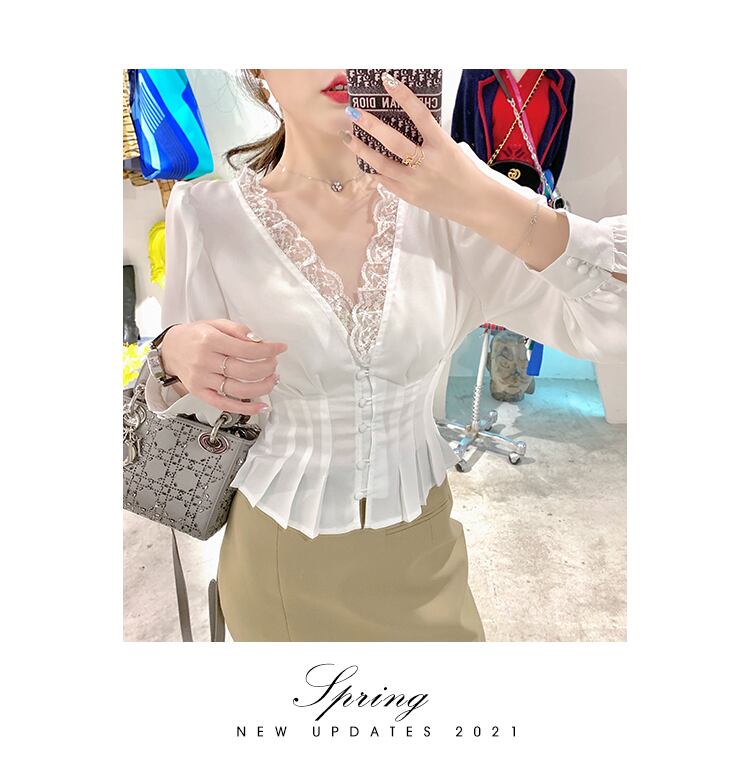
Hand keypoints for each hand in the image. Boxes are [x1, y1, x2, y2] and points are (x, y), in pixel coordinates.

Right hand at [159, 319, 287, 416]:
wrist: (170, 349)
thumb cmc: (195, 336)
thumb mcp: (216, 324)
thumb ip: (238, 330)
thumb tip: (259, 341)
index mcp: (210, 341)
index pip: (246, 349)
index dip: (268, 350)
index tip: (280, 348)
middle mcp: (205, 362)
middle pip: (245, 371)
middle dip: (267, 368)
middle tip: (274, 363)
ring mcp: (202, 380)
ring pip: (238, 390)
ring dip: (262, 387)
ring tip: (273, 380)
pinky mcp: (200, 393)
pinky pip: (225, 404)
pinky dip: (245, 408)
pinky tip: (261, 406)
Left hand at [339, 71, 484, 225]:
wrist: (475, 204)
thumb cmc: (463, 172)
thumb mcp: (450, 148)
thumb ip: (428, 137)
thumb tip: (401, 123)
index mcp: (442, 145)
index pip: (420, 115)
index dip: (403, 96)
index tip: (387, 80)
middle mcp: (427, 163)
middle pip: (393, 142)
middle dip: (370, 125)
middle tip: (353, 112)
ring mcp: (416, 182)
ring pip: (382, 164)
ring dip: (362, 149)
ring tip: (348, 137)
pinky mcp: (409, 197)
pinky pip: (385, 181)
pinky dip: (374, 169)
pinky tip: (364, 161)